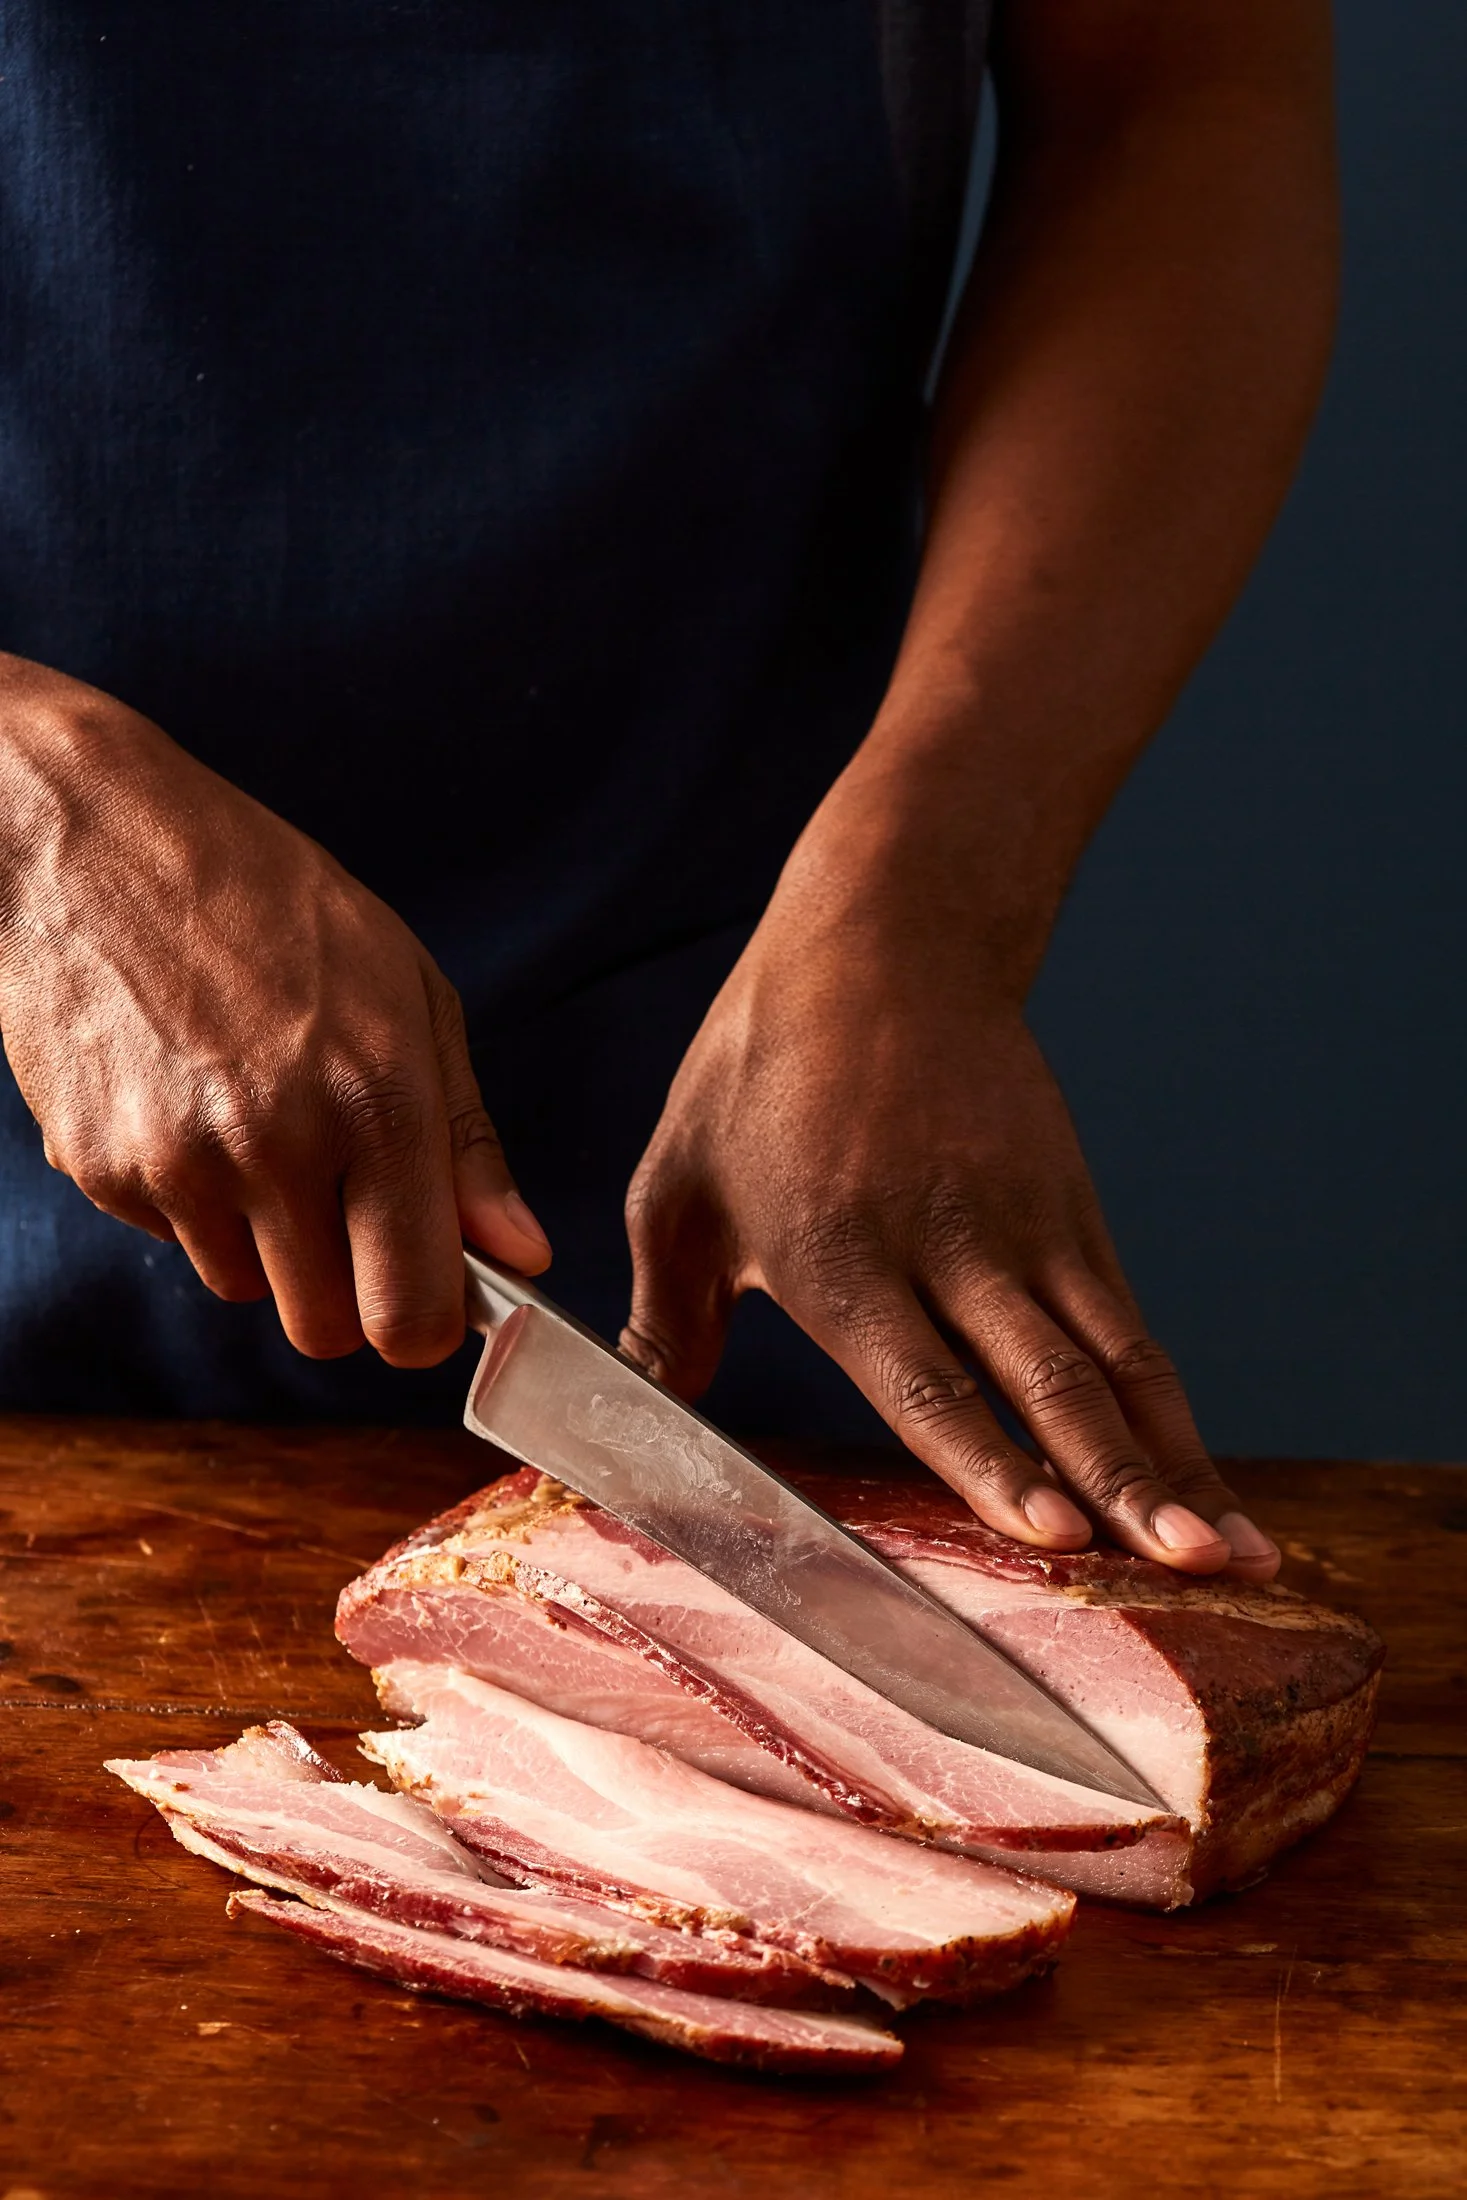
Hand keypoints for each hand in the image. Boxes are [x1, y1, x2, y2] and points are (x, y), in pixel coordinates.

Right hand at [0, 655, 548, 1362]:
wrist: (99, 840)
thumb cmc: (273, 903)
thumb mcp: (409, 996)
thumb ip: (467, 1142)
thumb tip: (521, 1254)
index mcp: (378, 1102)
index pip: (411, 1312)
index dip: (424, 1322)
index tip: (426, 1294)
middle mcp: (278, 1145)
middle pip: (325, 1331)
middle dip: (345, 1294)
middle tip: (343, 1207)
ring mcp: (178, 1163)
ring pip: (243, 1290)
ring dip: (263, 1242)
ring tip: (257, 1124)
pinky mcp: (99, 1166)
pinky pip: (171, 1239)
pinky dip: (190, 1200)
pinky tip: (189, 1104)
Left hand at [621, 815, 1277, 1579]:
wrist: (886, 937)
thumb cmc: (763, 1064)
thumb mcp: (678, 1182)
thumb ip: (666, 1312)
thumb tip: (649, 1405)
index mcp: (839, 1253)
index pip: (923, 1379)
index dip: (990, 1460)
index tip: (1051, 1533)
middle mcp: (947, 1247)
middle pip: (1048, 1382)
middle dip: (1121, 1483)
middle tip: (1183, 1563)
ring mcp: (1025, 1228)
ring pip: (1116, 1366)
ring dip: (1177, 1466)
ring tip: (1234, 1553)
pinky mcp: (1074, 1211)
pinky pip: (1132, 1328)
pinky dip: (1173, 1413)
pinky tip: (1206, 1485)